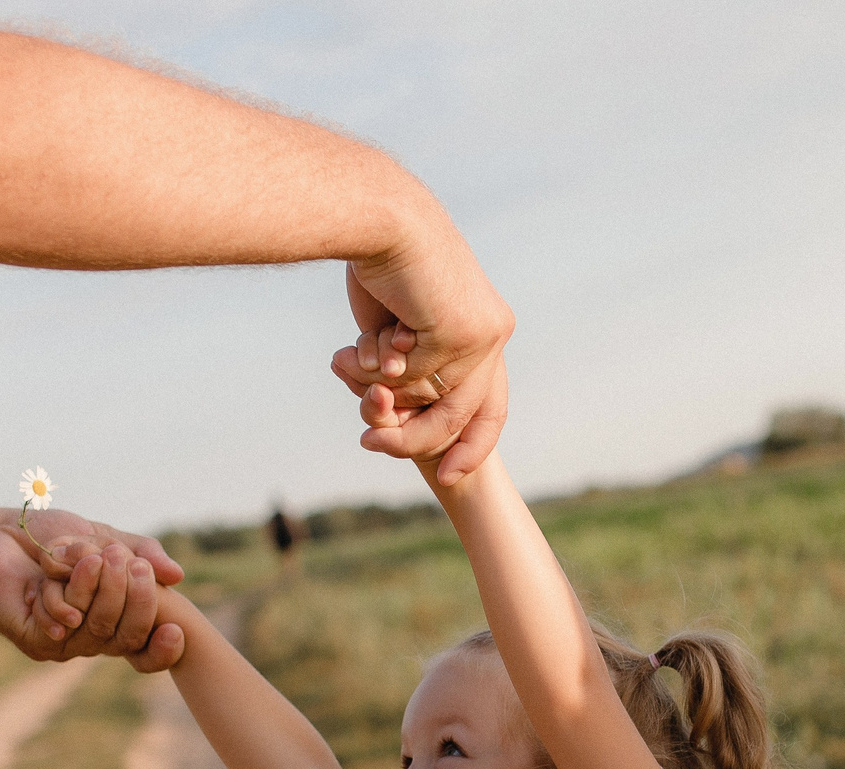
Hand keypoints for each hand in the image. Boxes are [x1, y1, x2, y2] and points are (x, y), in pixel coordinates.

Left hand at [0, 510, 185, 669]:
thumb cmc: (48, 535)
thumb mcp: (104, 537)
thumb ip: (141, 553)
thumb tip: (177, 576)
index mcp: (112, 618)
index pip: (146, 650)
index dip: (165, 649)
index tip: (175, 630)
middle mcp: (91, 638)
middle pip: (130, 636)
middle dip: (135, 596)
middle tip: (122, 560)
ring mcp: (64, 643)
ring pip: (100, 628)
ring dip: (98, 587)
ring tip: (88, 556)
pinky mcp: (37, 640)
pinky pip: (66, 623)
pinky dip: (63, 592)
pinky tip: (50, 572)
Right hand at [329, 228, 512, 482]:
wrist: (381, 217)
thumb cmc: (382, 264)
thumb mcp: (401, 325)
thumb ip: (411, 364)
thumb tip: (397, 403)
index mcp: (488, 330)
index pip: (492, 406)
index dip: (471, 445)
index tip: (448, 475)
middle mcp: (494, 334)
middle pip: (462, 416)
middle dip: (412, 440)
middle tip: (369, 445)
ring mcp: (480, 334)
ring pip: (430, 399)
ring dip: (382, 389)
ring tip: (351, 364)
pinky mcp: (458, 332)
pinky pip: (410, 376)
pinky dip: (379, 363)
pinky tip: (366, 336)